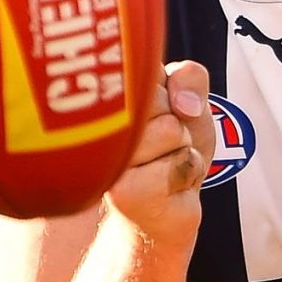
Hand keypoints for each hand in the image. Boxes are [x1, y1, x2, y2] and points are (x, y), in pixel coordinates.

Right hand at [104, 60, 214, 243]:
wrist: (166, 212)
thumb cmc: (171, 152)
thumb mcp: (187, 102)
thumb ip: (190, 77)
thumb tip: (183, 106)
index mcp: (102, 97)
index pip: (148, 69)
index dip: (167, 91)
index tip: (156, 112)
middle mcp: (91, 126)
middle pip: (160, 99)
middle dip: (177, 122)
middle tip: (160, 146)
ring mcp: (103, 160)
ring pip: (171, 130)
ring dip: (182, 150)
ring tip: (163, 165)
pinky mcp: (122, 193)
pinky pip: (179, 162)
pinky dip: (187, 173)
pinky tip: (168, 188)